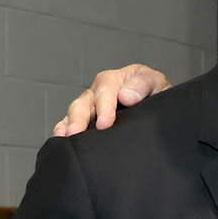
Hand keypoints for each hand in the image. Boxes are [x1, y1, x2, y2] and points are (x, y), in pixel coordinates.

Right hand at [53, 65, 170, 135]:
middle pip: (84, 103)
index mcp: (114, 80)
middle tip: (77, 132)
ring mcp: (90, 106)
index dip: (104, 107)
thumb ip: (144, 84)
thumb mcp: (156, 82)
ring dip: (69, 124)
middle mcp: (98, 92)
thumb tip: (126, 96)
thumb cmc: (154, 92)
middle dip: (79, 118)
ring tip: (66, 136)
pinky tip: (61, 138)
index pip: (105, 91)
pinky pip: (70, 122)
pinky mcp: (86, 120)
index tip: (105, 123)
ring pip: (74, 113)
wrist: (156, 107)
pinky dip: (63, 129)